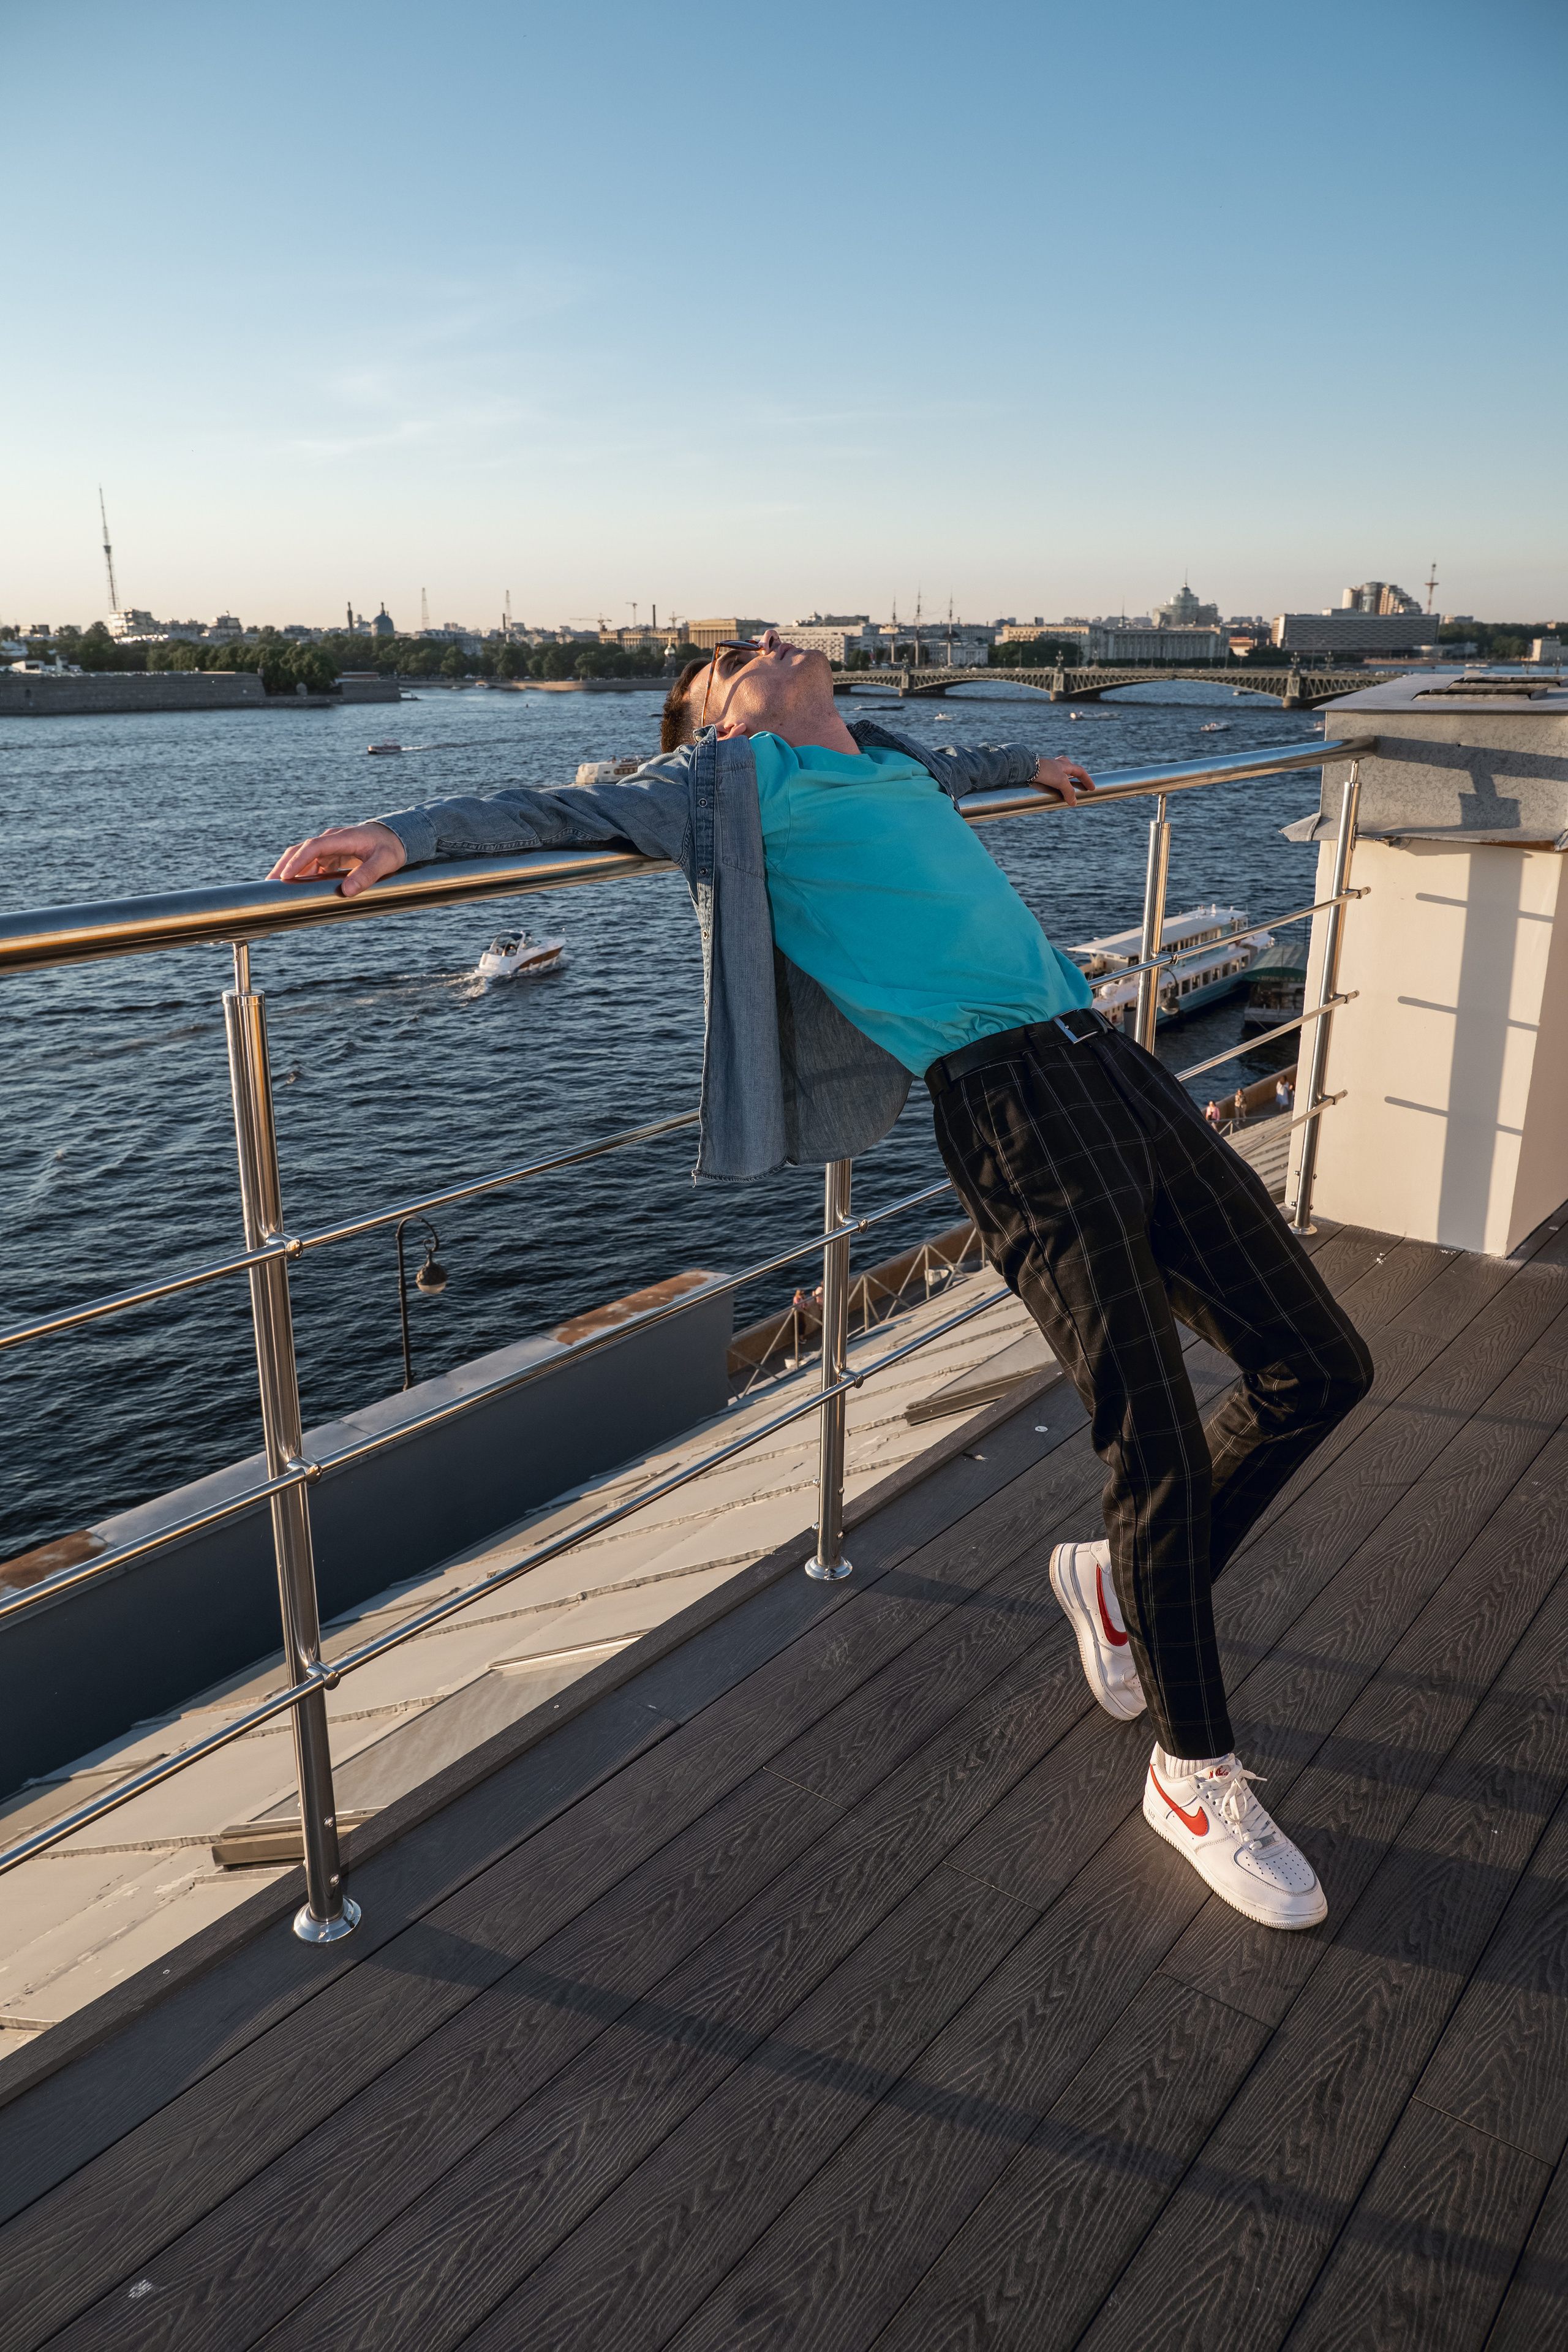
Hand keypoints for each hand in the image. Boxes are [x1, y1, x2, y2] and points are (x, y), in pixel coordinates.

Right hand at [267, 822, 407, 897]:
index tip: (285, 877)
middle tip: (269, 884)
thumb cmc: (391, 848)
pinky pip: (312, 863)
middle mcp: (332, 839)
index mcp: (342, 838)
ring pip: (304, 857)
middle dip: (284, 866)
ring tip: (277, 889)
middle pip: (301, 850)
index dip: (298, 861)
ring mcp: (330, 846)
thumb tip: (346, 891)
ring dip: (290, 871)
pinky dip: (302, 874)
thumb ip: (367, 875)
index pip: (313, 847)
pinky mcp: (332, 854)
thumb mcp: (384, 862)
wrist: (397, 837)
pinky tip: (296, 887)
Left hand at [1033, 756, 1095, 805]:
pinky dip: (1055, 786)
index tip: (1092, 788)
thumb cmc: (1045, 771)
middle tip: (1079, 784)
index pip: (1080, 772)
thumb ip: (1069, 792)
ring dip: (1064, 782)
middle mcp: (1058, 765)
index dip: (1087, 780)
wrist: (1026, 768)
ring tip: (1066, 791)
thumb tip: (1074, 803)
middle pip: (1070, 769)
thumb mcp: (1061, 782)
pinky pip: (1050, 780)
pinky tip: (1052, 792)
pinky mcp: (1040, 774)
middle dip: (1076, 777)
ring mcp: (1049, 769)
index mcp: (1065, 764)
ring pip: (1060, 775)